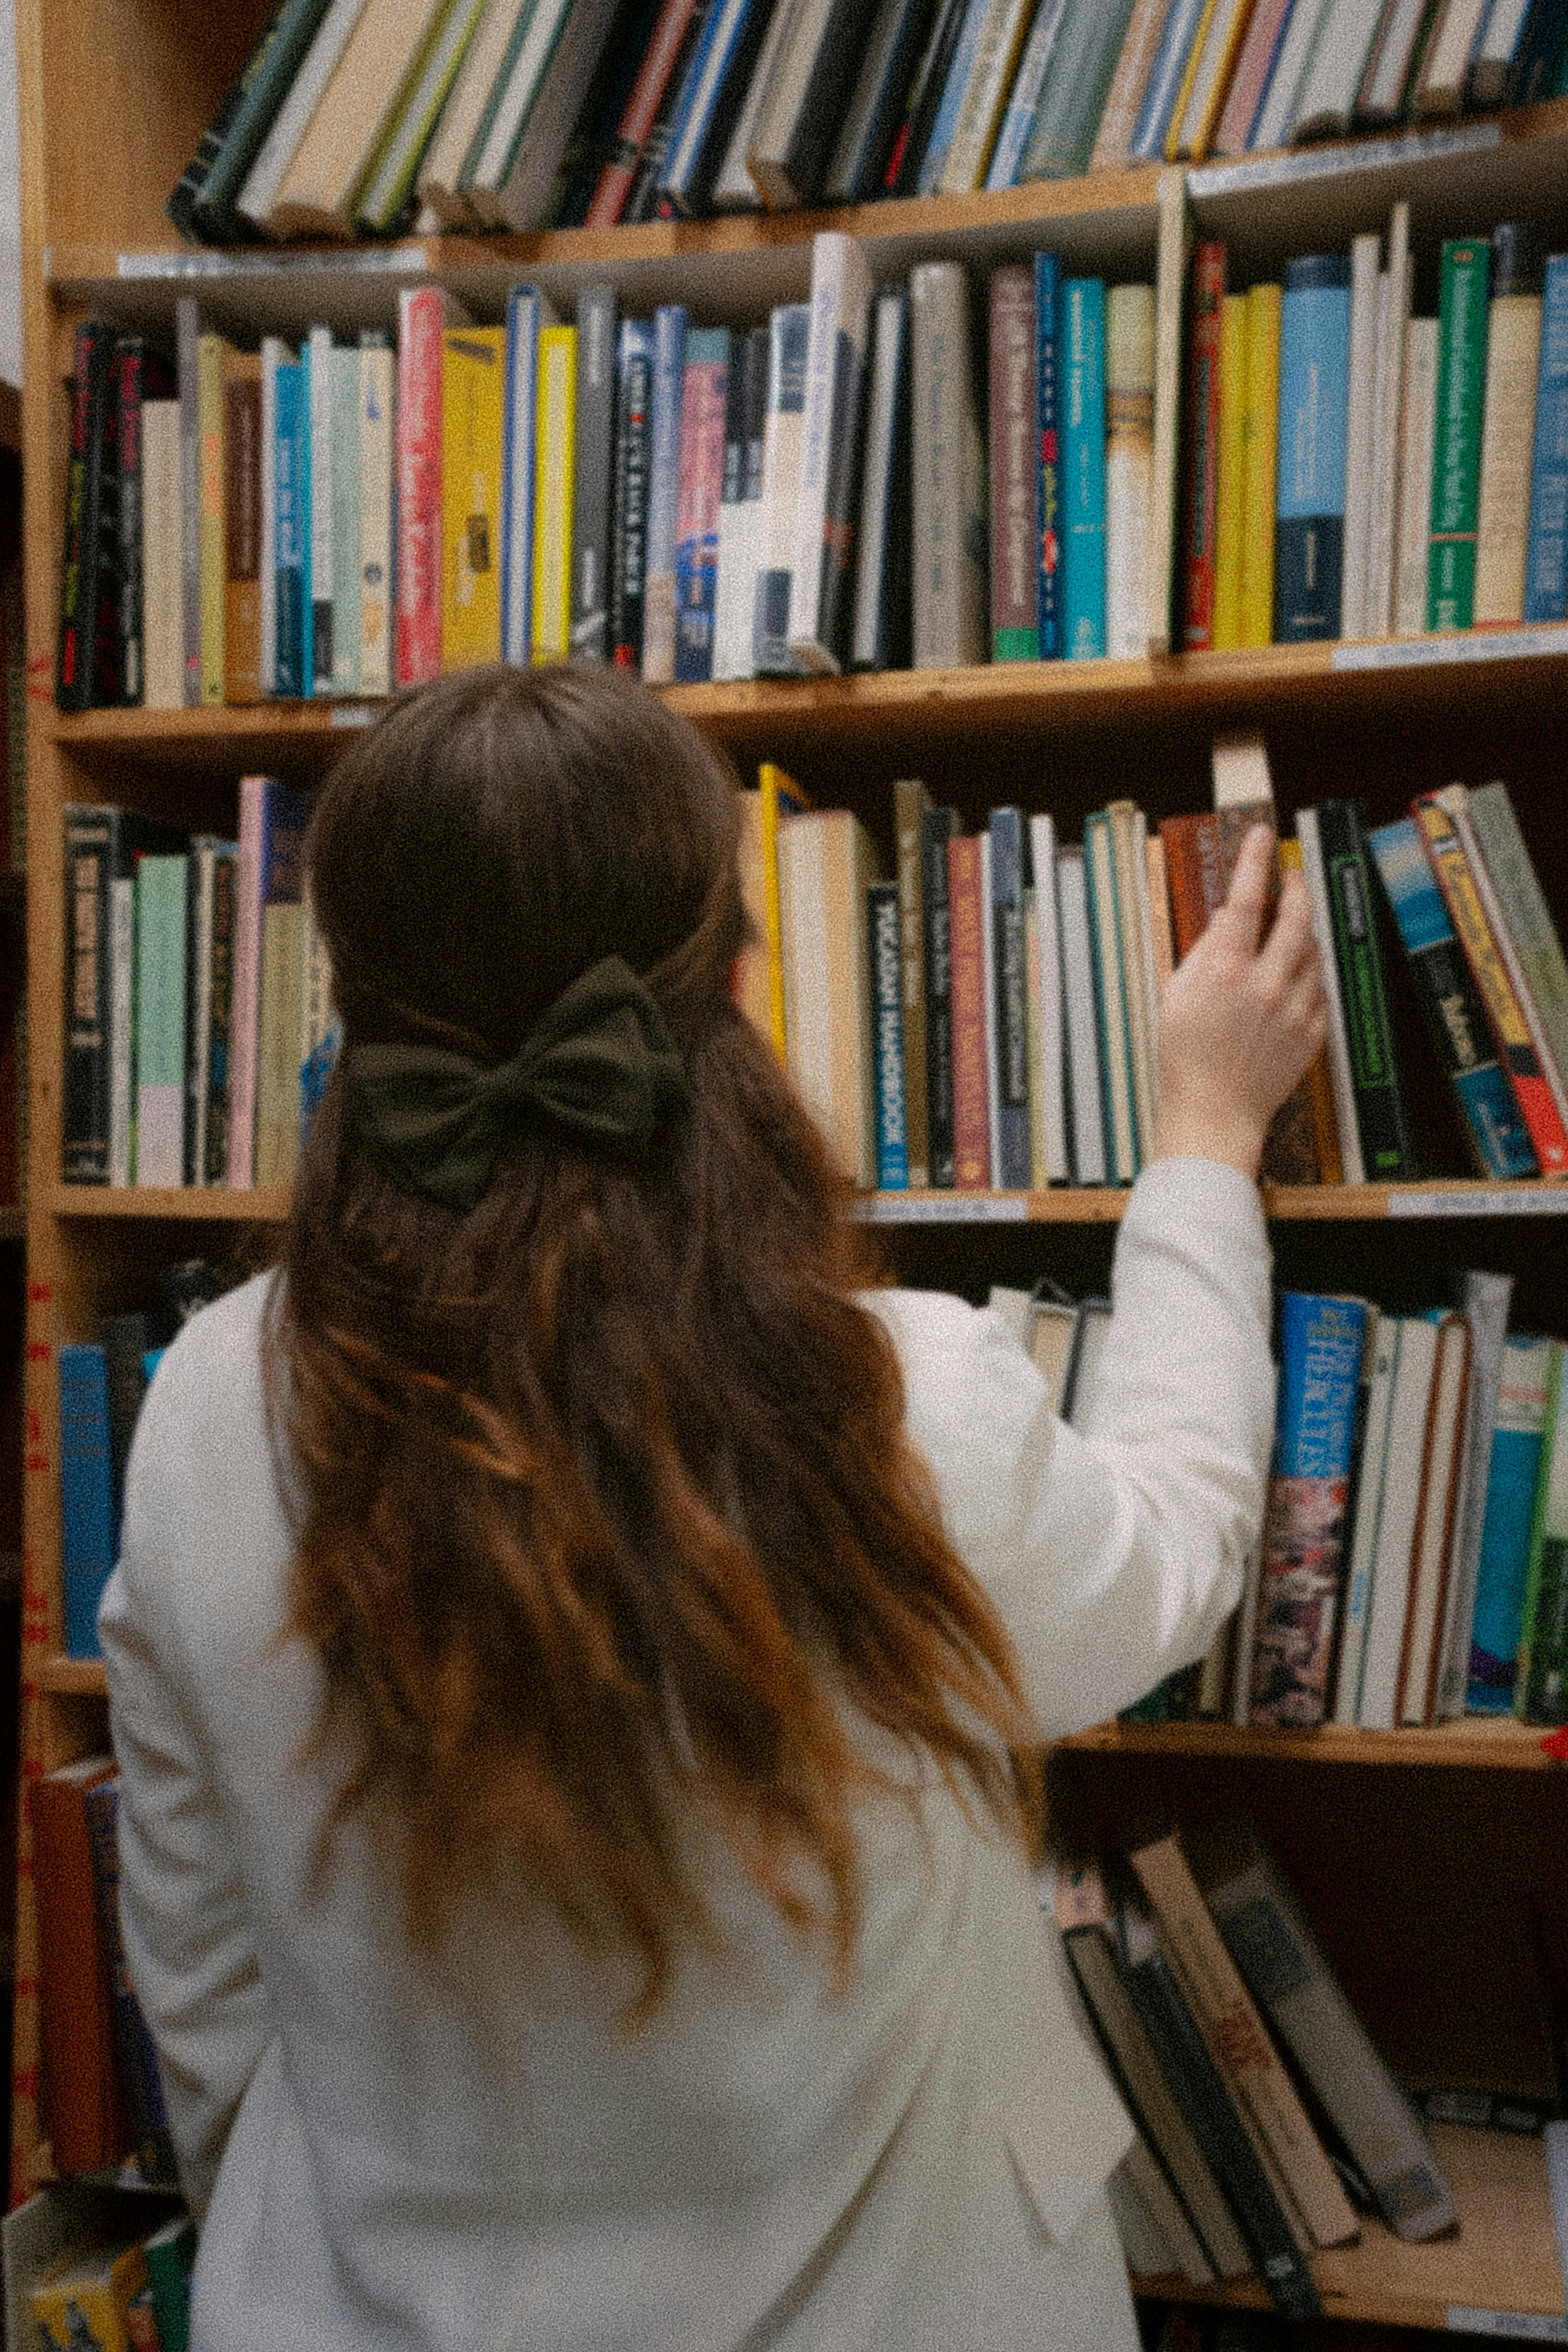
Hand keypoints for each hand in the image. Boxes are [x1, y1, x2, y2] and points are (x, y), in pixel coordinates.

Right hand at [1152, 824, 1328, 1179]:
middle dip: (1295, 887)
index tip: (1261, 835)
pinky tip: (1292, 980)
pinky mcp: (1312, 1031)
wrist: (1214, 1115)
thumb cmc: (1184, 1059)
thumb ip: (1204, 952)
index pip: (1244, 899)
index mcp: (1225, 971)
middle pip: (1295, 916)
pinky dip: (1308, 975)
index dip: (1254, 861)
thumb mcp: (1176, 996)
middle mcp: (1265, 983)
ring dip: (1303, 932)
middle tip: (1290, 876)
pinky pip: (1320, 988)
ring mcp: (1294, 1008)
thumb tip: (1226, 917)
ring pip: (1313, 950)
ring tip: (1287, 932)